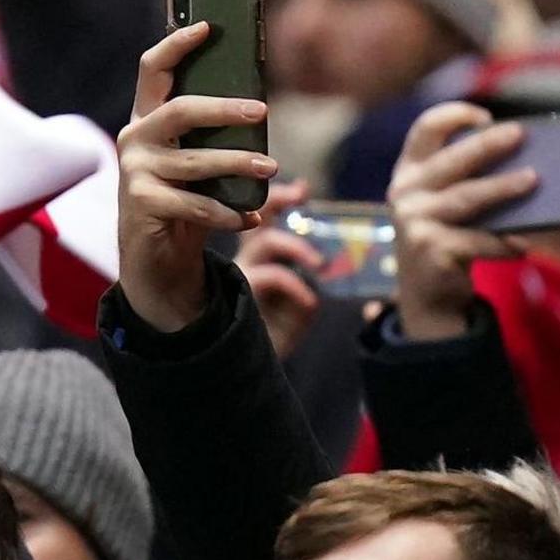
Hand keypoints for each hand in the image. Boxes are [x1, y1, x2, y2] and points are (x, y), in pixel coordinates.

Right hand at [118, 23, 279, 334]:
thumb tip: (261, 106)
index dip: (177, 43)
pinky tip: (251, 217)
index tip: (209, 25)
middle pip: (181, 109)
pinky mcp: (142, 202)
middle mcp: (135, 138)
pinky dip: (228, 213)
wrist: (156, 258)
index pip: (154, 69)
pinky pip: (195, 205)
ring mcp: (135, 170)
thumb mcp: (199, 162)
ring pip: (196, 161)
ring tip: (270, 168)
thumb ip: (217, 135)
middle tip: (261, 111)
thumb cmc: (185, 200)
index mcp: (148, 118)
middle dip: (224, 108)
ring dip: (238, 164)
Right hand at [236, 181, 319, 362]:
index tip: (303, 188)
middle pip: (254, 215)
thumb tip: (319, 267)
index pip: (262, 216)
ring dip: (296, 246)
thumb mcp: (298, 303)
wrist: (247, 371)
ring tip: (319, 263)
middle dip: (277, 198)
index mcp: (258, 257)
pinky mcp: (241, 294)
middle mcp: (245, 260)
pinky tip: (311, 302)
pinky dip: (297, 286)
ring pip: (265, 241)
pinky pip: (272, 277)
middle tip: (300, 193)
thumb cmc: (275, 335)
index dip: (281, 198)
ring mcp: (241, 275)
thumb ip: (306, 282)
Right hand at [387, 104, 530, 340]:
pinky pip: (476, 241)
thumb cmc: (448, 237)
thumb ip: (469, 181)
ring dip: (503, 188)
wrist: (428, 294)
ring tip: (533, 180)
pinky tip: (523, 246)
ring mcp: (414, 223)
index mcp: (410, 172)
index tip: (486, 117)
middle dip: (487, 144)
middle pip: (451, 160)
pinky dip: (503, 243)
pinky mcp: (430, 251)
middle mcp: (406, 193)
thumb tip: (524, 162)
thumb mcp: (448, 204)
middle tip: (520, 134)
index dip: (454, 116)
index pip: (425, 130)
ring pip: (466, 198)